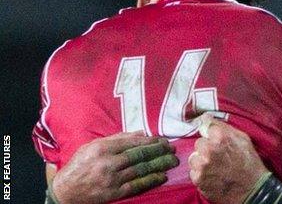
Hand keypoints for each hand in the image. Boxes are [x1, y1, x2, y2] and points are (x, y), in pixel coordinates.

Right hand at [52, 132, 178, 203]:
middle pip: (139, 155)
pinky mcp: (114, 193)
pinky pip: (136, 185)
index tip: (162, 139)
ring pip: (141, 169)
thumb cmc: (79, 165)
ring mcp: (112, 179)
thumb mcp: (92, 146)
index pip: (132, 143)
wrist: (64, 191)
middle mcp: (108, 163)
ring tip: (172, 161)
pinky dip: (151, 180)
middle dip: (158, 151)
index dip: (150, 141)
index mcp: (102, 148)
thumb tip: (140, 133)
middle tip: (171, 148)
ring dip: (159, 165)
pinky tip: (162, 176)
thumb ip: (116, 138)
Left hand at [189, 114, 267, 203]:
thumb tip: (206, 117)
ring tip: (214, 166)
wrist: (251, 188)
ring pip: (194, 157)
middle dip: (206, 147)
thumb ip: (223, 127)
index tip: (214, 138)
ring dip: (201, 161)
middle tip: (218, 155)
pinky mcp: (198, 179)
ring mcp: (202, 165)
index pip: (205, 126)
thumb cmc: (249, 161)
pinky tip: (212, 175)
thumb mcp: (242, 138)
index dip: (210, 133)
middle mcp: (208, 149)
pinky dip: (201, 173)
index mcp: (220, 136)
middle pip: (199, 142)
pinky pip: (193, 171)